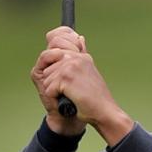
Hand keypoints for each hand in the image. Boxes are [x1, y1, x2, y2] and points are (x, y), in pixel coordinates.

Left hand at [31, 27, 133, 144]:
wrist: (104, 112)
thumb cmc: (95, 98)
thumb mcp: (88, 72)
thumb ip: (81, 55)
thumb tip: (79, 38)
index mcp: (81, 56)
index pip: (55, 47)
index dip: (56, 68)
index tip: (67, 80)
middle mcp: (76, 57)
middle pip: (48, 67)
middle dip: (55, 81)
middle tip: (72, 89)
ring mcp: (71, 66)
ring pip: (47, 78)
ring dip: (55, 90)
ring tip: (71, 94)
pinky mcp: (66, 77)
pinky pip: (49, 88)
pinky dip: (56, 98)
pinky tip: (69, 99)